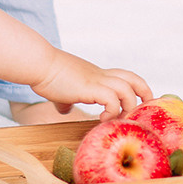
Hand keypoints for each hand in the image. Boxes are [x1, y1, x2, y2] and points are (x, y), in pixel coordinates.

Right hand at [29, 51, 150, 115]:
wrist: (38, 64)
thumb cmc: (46, 75)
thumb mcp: (62, 89)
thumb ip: (67, 100)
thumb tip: (65, 109)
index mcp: (97, 75)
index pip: (125, 77)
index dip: (136, 88)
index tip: (136, 103)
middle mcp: (101, 76)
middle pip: (134, 79)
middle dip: (144, 94)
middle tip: (141, 111)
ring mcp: (96, 81)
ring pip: (127, 88)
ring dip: (128, 106)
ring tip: (118, 119)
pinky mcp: (89, 88)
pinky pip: (111, 99)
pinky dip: (112, 111)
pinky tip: (102, 119)